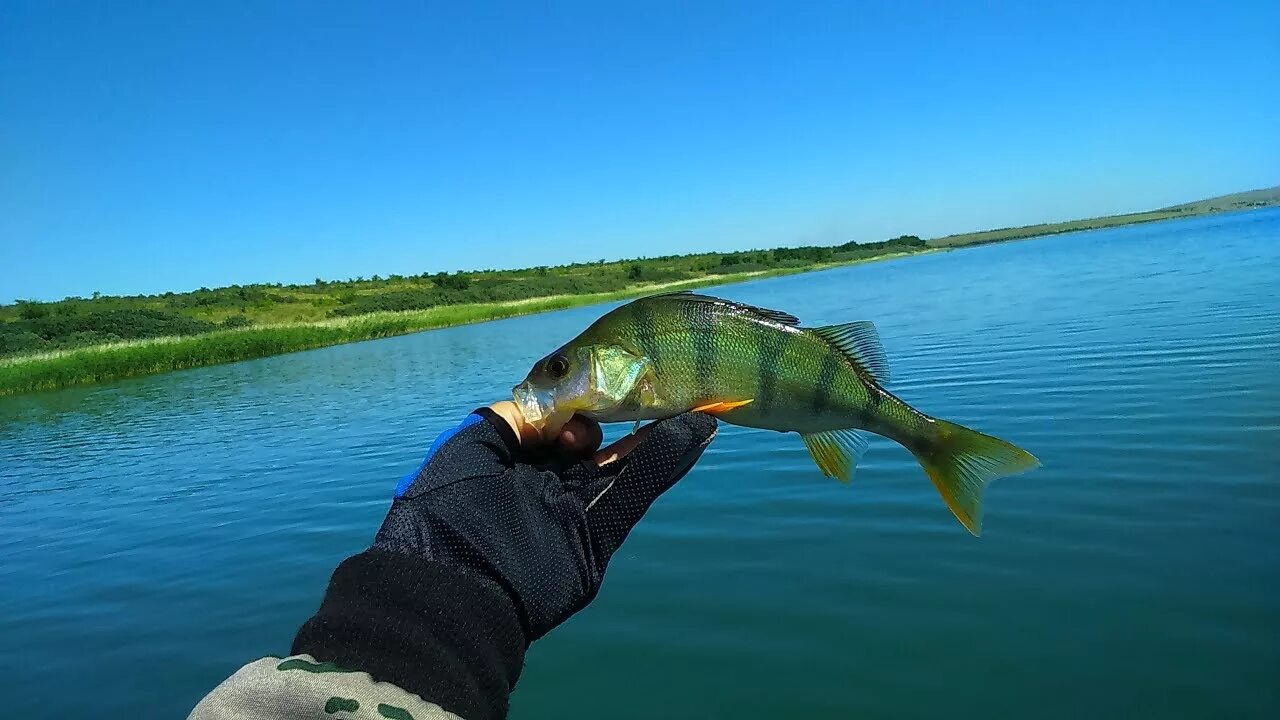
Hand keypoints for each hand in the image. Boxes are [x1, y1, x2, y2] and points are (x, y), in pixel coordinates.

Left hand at [372, 402, 717, 640]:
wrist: (448, 590)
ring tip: (692, 403)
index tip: (598, 383)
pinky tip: (690, 433)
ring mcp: (572, 516)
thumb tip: (556, 414)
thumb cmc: (446, 510)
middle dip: (626, 419)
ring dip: (657, 438)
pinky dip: (661, 466)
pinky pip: (632, 497)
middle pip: (595, 450)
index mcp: (510, 468)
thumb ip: (512, 419)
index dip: (580, 407)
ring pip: (620, 470)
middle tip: (662, 384)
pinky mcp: (594, 542)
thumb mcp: (468, 446)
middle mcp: (544, 490)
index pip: (557, 431)